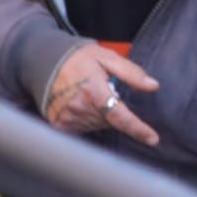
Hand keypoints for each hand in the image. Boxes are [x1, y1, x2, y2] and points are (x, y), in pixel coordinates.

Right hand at [43, 44, 159, 146]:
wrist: (44, 61)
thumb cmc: (78, 59)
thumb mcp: (106, 57)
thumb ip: (130, 72)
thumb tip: (152, 86)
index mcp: (93, 91)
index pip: (120, 116)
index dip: (138, 129)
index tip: (152, 139)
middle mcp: (79, 107)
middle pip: (109, 121)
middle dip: (112, 110)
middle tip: (101, 92)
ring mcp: (67, 117)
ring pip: (96, 126)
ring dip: (98, 115)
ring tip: (87, 96)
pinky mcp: (58, 123)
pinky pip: (81, 129)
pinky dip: (85, 120)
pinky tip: (79, 106)